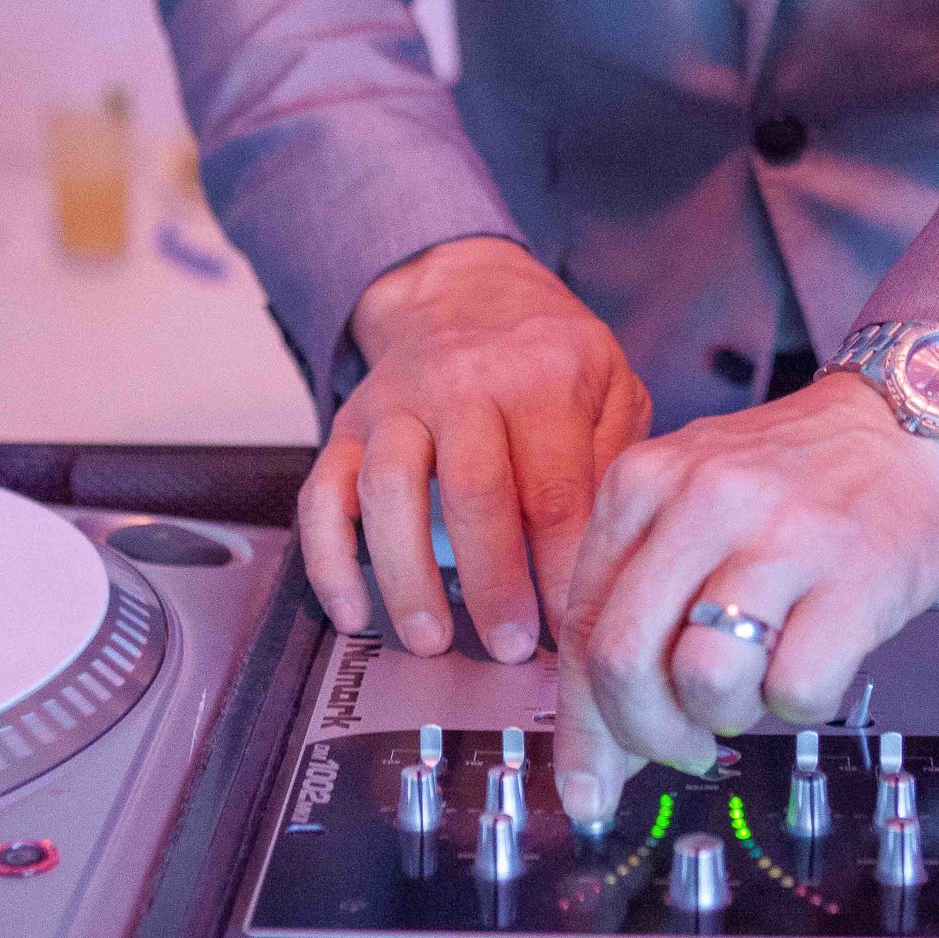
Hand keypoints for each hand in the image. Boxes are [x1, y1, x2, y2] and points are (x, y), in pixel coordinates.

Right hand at [299, 237, 651, 661]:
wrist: (464, 289)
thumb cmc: (548, 354)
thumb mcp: (612, 383)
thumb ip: (615, 461)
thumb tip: (609, 558)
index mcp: (540, 379)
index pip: (554, 491)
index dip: (561, 571)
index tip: (576, 629)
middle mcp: (461, 385)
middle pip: (472, 494)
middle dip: (492, 585)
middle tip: (511, 648)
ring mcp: (395, 405)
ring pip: (388, 492)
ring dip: (406, 578)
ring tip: (433, 641)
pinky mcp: (345, 427)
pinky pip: (322, 495)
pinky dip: (327, 560)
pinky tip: (352, 613)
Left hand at [551, 371, 938, 825]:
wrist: (907, 428)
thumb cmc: (795, 483)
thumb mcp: (689, 509)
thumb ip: (636, 604)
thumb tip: (601, 739)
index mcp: (642, 484)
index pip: (582, 626)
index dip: (583, 725)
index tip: (588, 783)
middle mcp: (700, 499)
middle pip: (625, 661)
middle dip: (645, 735)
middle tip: (679, 747)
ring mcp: (779, 535)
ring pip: (704, 679)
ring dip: (724, 715)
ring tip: (755, 685)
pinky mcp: (854, 575)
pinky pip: (795, 690)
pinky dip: (797, 706)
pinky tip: (811, 665)